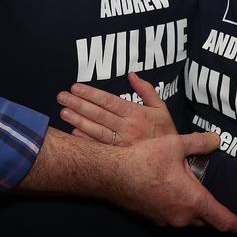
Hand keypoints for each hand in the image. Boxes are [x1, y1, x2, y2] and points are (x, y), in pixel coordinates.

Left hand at [57, 72, 175, 146]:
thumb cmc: (166, 133)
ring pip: (96, 130)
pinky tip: (74, 133)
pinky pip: (100, 147)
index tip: (76, 87)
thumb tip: (132, 74)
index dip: (91, 94)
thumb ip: (147, 90)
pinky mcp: (120, 157)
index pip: (109, 101)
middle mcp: (127, 128)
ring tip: (63, 112)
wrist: (174, 162)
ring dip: (78, 121)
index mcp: (136, 113)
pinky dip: (86, 140)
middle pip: (98, 114)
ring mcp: (122, 144)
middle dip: (78, 104)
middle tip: (61, 96)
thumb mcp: (161, 108)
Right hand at [109, 132, 236, 232]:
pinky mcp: (154, 218)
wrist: (112, 174)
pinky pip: (175, 218)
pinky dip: (181, 209)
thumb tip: (217, 139)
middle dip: (218, 214)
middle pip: (209, 222)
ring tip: (199, 194)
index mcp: (194, 201)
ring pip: (190, 220)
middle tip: (225, 203)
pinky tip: (175, 193)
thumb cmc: (144, 160)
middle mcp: (183, 216)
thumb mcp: (175, 145)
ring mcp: (167, 220)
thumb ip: (199, 142)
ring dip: (197, 210)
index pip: (225, 220)